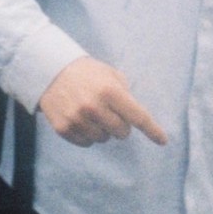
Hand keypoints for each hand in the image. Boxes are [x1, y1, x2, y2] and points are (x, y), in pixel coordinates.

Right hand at [38, 56, 167, 148]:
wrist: (50, 71)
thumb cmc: (87, 73)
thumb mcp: (110, 74)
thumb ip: (125, 93)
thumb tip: (136, 117)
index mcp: (110, 91)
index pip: (138, 116)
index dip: (152, 130)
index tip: (162, 141)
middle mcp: (94, 107)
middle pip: (122, 132)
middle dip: (121, 125)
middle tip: (111, 112)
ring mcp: (77, 119)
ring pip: (104, 139)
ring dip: (103, 130)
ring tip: (92, 114)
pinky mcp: (64, 128)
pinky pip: (87, 143)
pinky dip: (88, 135)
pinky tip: (81, 120)